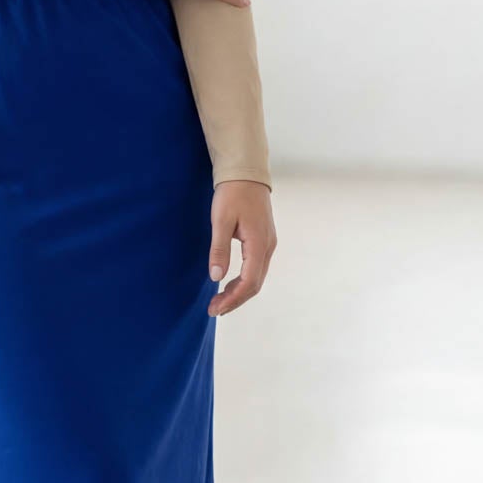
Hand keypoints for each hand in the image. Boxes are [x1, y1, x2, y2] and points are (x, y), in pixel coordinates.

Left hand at [207, 180, 275, 315]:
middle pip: (255, 284)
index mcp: (259, 244)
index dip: (232, 299)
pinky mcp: (264, 240)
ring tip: (220, 301)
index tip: (215, 308)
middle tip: (214, 309)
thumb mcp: (221, 221)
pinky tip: (230, 284)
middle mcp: (268, 247)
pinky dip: (244, 281)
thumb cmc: (232, 194)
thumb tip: (216, 277)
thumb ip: (219, 249)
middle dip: (235, 300)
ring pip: (257, 277)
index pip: (249, 282)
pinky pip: (257, 268)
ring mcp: (268, 244)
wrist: (246, 173)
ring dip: (239, 292)